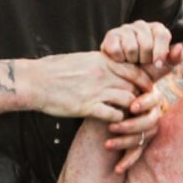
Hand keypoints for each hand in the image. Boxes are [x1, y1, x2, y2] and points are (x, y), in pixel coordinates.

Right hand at [26, 51, 155, 122]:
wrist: (34, 81)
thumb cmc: (54, 70)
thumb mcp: (81, 60)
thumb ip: (99, 63)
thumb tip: (111, 65)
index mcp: (102, 61)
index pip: (134, 69)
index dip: (144, 81)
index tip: (147, 89)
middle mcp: (102, 75)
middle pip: (135, 86)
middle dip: (141, 97)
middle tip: (142, 107)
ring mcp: (95, 91)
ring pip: (128, 101)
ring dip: (130, 111)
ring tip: (129, 117)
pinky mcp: (86, 107)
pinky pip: (113, 115)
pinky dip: (117, 120)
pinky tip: (113, 123)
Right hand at [100, 21, 179, 76]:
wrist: (122, 74)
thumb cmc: (145, 69)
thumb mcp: (163, 66)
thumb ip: (174, 58)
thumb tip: (179, 47)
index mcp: (156, 29)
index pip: (162, 34)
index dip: (161, 51)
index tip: (158, 65)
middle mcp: (141, 25)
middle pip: (147, 44)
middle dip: (145, 60)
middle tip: (141, 64)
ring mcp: (125, 28)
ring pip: (131, 48)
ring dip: (131, 61)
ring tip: (130, 62)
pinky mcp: (111, 35)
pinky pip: (117, 50)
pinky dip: (119, 60)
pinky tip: (120, 60)